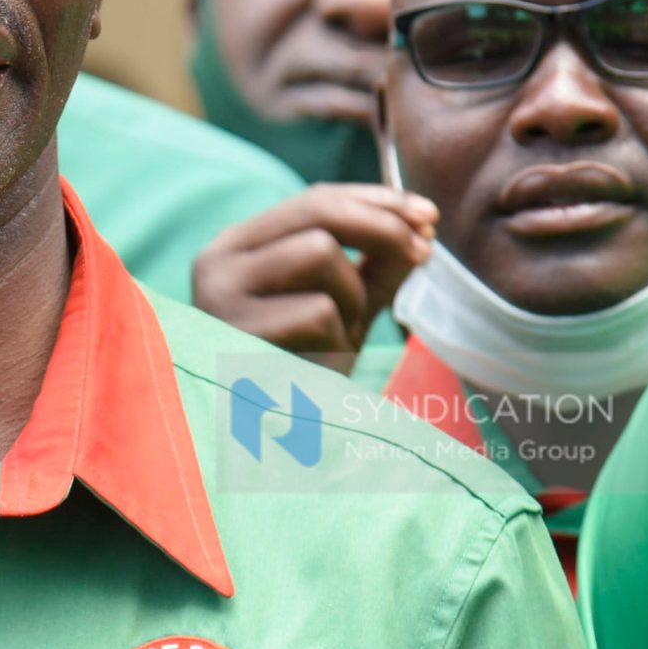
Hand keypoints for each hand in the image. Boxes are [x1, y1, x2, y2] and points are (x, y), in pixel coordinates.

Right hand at [191, 187, 435, 369]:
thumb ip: (375, 267)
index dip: (377, 201)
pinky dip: (336, 340)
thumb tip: (421, 224)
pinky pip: (317, 312)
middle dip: (383, 228)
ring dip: (353, 296)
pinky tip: (317, 368)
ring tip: (340, 338)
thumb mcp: (343, 312)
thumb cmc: (301, 375)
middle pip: (317, 212)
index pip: (313, 200)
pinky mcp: (232, 332)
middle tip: (424, 253)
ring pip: (319, 252)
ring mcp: (218, 296)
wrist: (263, 448)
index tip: (429, 215)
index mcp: (238, 249)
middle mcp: (217, 262)